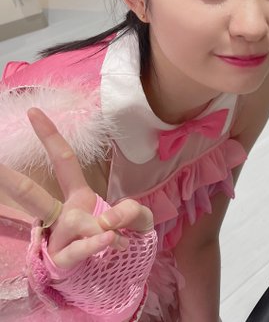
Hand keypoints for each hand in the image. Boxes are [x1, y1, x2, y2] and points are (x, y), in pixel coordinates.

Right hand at [0, 108, 152, 268]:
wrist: (115, 273)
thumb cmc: (120, 237)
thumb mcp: (137, 219)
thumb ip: (131, 211)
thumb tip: (112, 218)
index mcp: (78, 196)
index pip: (63, 160)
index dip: (50, 136)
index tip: (34, 112)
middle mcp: (62, 215)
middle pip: (33, 195)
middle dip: (11, 182)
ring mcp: (59, 238)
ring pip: (71, 222)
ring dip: (97, 225)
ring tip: (114, 234)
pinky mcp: (65, 260)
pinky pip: (79, 248)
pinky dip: (97, 243)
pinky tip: (110, 241)